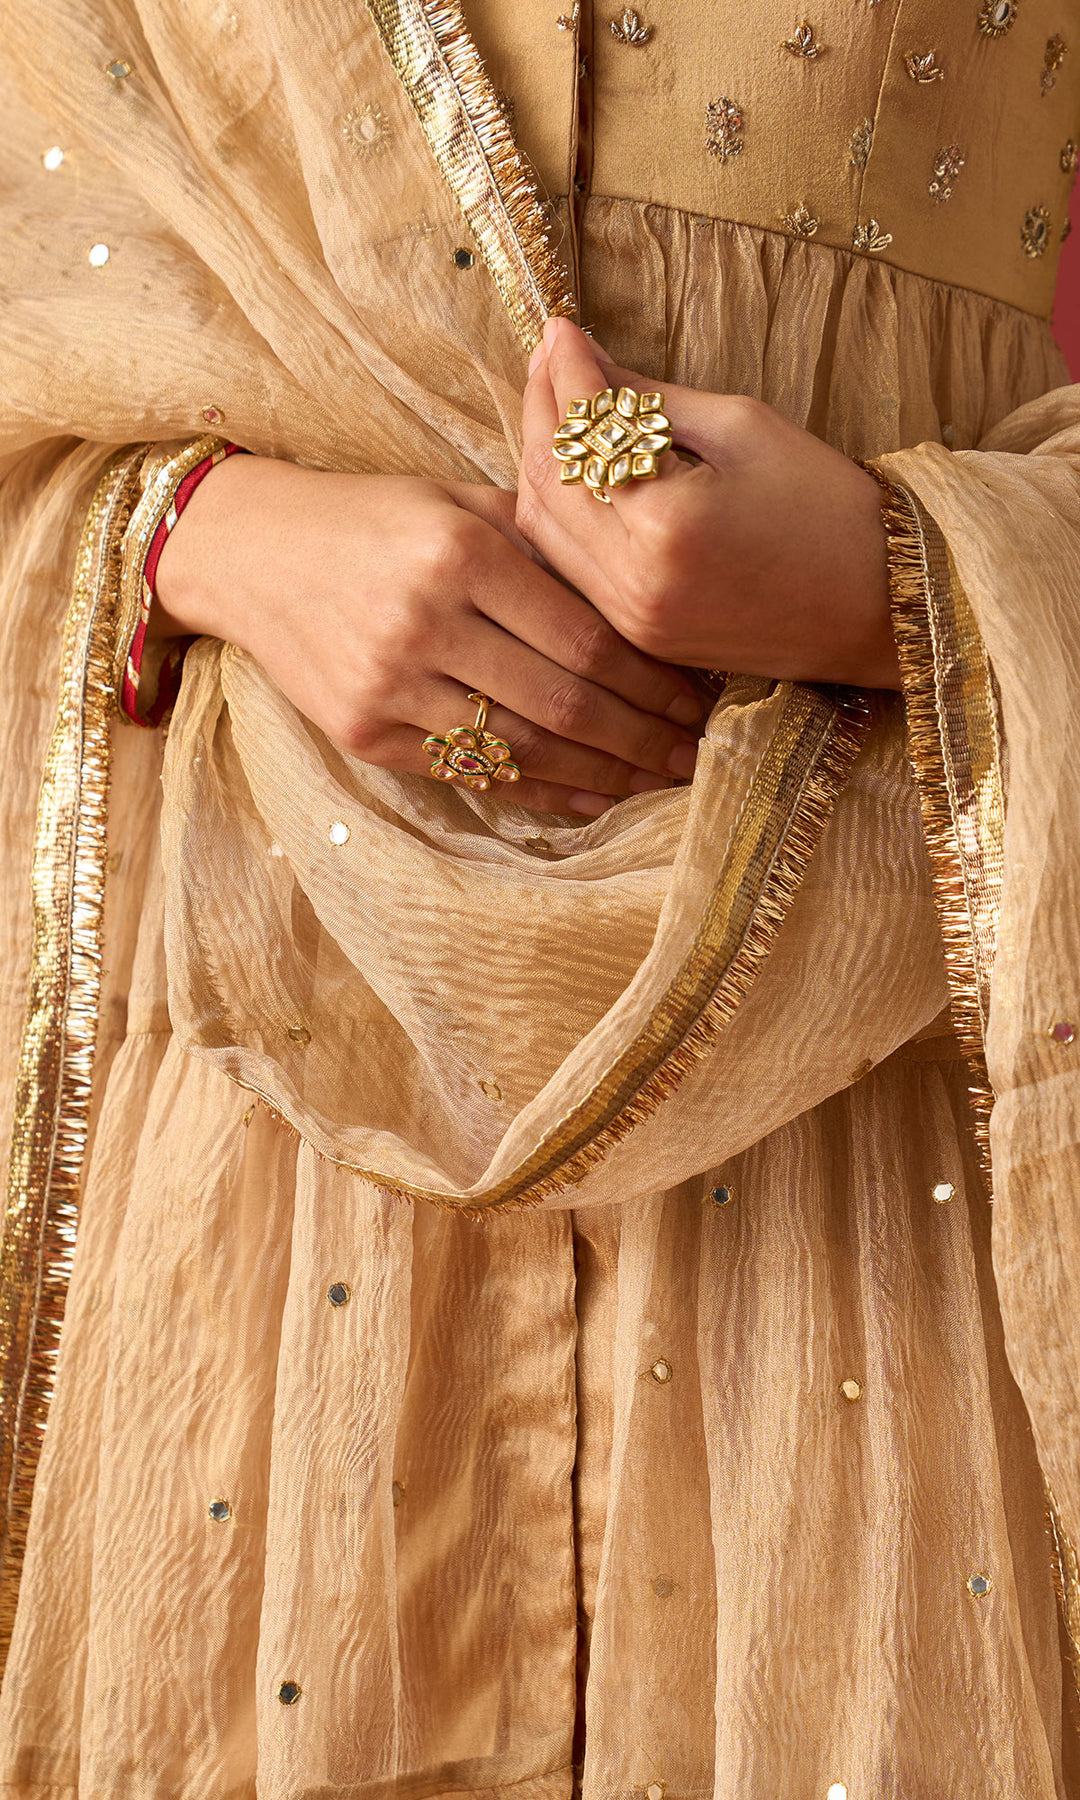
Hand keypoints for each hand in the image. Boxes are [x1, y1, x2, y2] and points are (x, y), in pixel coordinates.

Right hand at [152, 454, 705, 816]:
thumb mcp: (458, 503)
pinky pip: (470, 773)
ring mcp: (389, 685)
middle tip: (693, 752)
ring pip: (521, 747)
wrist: (251, 552)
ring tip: (655, 779)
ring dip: (602, 772)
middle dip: (641, 735)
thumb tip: (640, 587)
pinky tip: (592, 796)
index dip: (650, 678)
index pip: (583, 635)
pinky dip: (540, 790)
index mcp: (460, 553)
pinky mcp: (362, 732)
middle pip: (563, 700)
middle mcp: (425, 621)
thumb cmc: (373, 520)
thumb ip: (543, 541)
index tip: (697, 697)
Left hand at [515, 318, 898, 689]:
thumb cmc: (826, 508)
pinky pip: (568, 568)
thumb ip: (650, 399)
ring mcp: (630, 618)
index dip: (566, 372)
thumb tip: (583, 360)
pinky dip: (560, 513)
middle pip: (546, 482)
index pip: (583, 432)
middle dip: (542, 409)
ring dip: (542, 460)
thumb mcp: (742, 429)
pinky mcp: (637, 635)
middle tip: (551, 358)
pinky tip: (572, 469)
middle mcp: (633, 581)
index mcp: (666, 525)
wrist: (879, 606)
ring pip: (542, 530)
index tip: (560, 327)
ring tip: (557, 403)